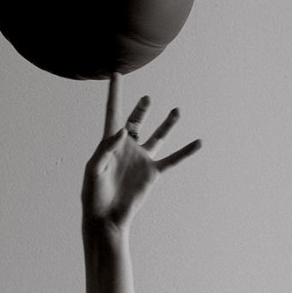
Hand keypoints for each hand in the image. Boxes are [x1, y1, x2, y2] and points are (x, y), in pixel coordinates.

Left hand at [83, 72, 200, 235]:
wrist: (106, 218)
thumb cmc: (94, 195)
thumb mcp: (94, 170)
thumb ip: (105, 148)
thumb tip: (123, 130)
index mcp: (110, 144)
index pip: (113, 113)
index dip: (114, 93)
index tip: (116, 74)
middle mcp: (128, 148)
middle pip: (136, 122)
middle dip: (141, 110)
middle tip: (146, 100)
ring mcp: (142, 159)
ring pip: (158, 136)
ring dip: (167, 124)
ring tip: (177, 110)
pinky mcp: (152, 173)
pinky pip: (172, 159)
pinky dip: (185, 152)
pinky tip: (198, 142)